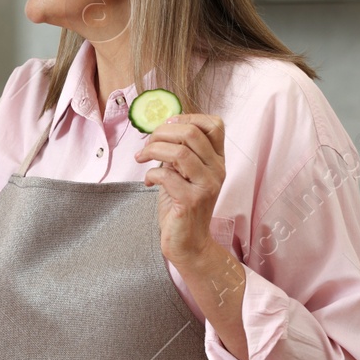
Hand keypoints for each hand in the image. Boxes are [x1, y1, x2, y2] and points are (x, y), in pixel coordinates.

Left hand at [136, 113, 227, 269]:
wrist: (188, 243)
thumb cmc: (181, 206)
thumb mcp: (183, 174)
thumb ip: (178, 153)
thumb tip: (160, 130)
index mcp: (217, 159)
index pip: (214, 124)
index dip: (187, 117)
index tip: (165, 126)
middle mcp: (217, 170)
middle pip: (192, 132)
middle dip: (161, 132)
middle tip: (147, 144)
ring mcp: (206, 185)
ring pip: (180, 151)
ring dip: (153, 150)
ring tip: (142, 158)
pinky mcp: (191, 201)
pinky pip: (166, 175)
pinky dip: (151, 174)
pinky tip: (148, 182)